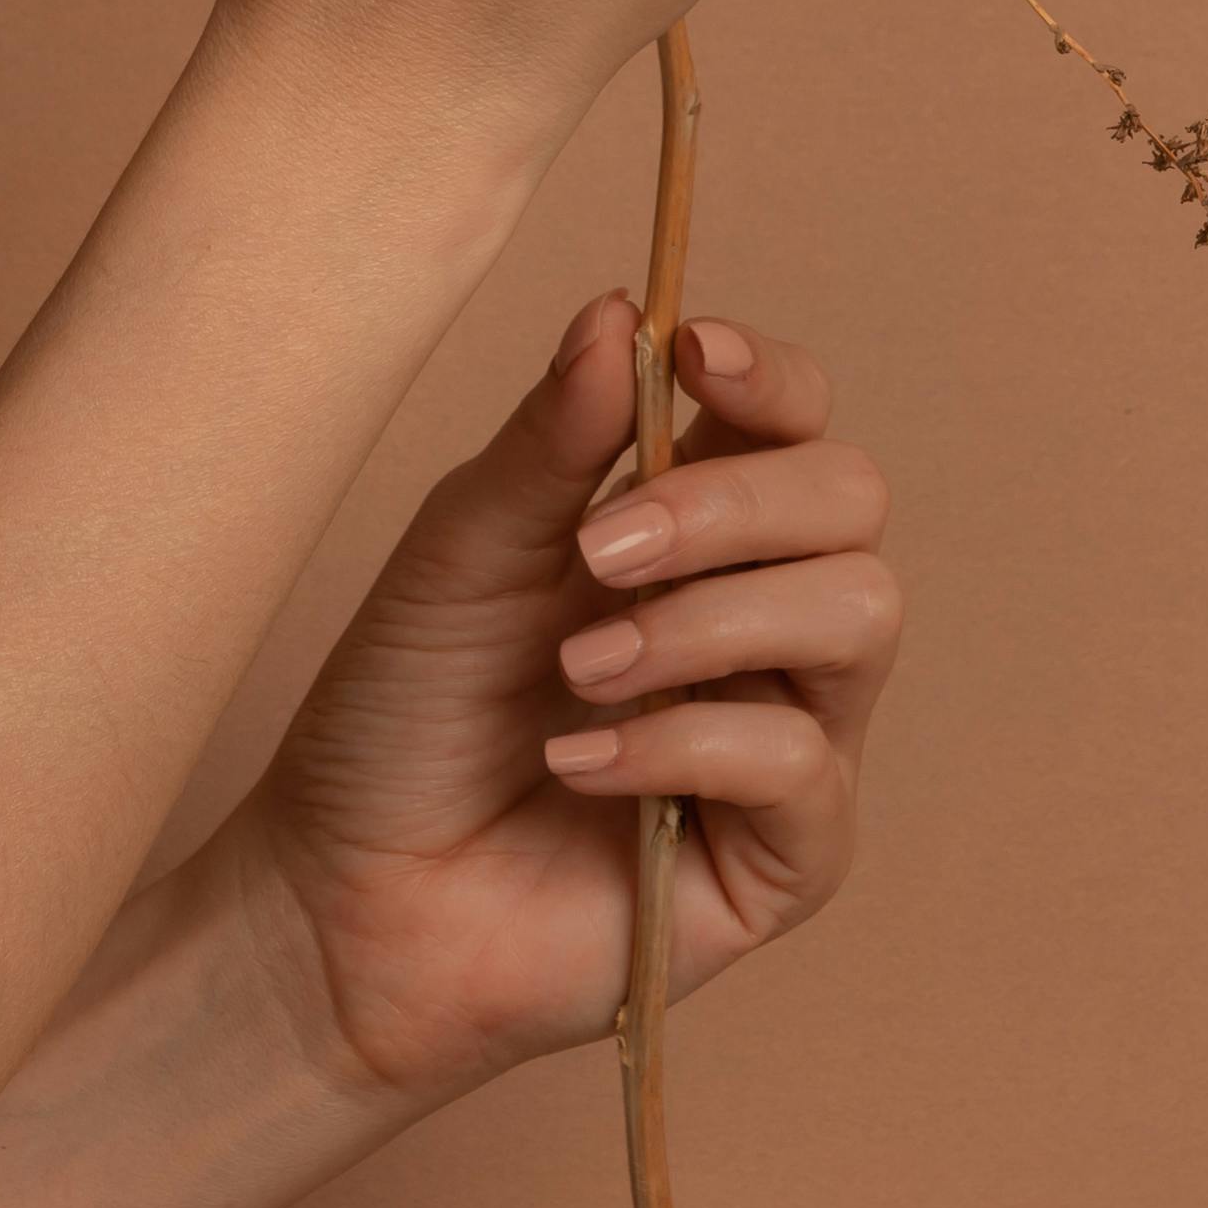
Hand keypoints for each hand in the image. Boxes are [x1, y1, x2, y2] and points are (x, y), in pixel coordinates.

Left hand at [228, 287, 901, 1109]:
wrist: (345, 897)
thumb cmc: (402, 712)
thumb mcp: (464, 548)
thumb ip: (554, 438)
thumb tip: (621, 310)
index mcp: (693, 521)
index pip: (793, 417)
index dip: (770, 376)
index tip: (695, 356)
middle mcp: (761, 613)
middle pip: (851, 497)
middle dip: (734, 503)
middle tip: (601, 549)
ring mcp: (784, 729)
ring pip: (861, 614)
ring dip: (710, 622)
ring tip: (579, 666)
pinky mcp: (785, 853)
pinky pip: (804, 762)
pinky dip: (682, 745)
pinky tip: (578, 760)